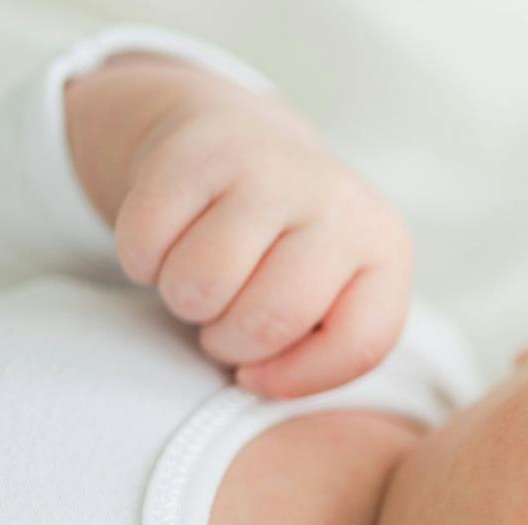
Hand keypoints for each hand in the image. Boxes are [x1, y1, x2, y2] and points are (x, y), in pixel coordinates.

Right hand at [68, 55, 412, 397]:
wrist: (236, 143)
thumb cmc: (282, 249)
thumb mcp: (328, 298)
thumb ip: (321, 350)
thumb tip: (261, 379)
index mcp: (385, 247)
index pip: (359, 344)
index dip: (298, 378)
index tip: (259, 376)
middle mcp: (338, 201)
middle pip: (268, 321)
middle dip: (228, 342)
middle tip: (222, 320)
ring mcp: (269, 168)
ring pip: (201, 284)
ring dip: (183, 299)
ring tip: (200, 276)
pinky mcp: (196, 149)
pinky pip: (147, 243)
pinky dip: (142, 259)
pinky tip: (167, 239)